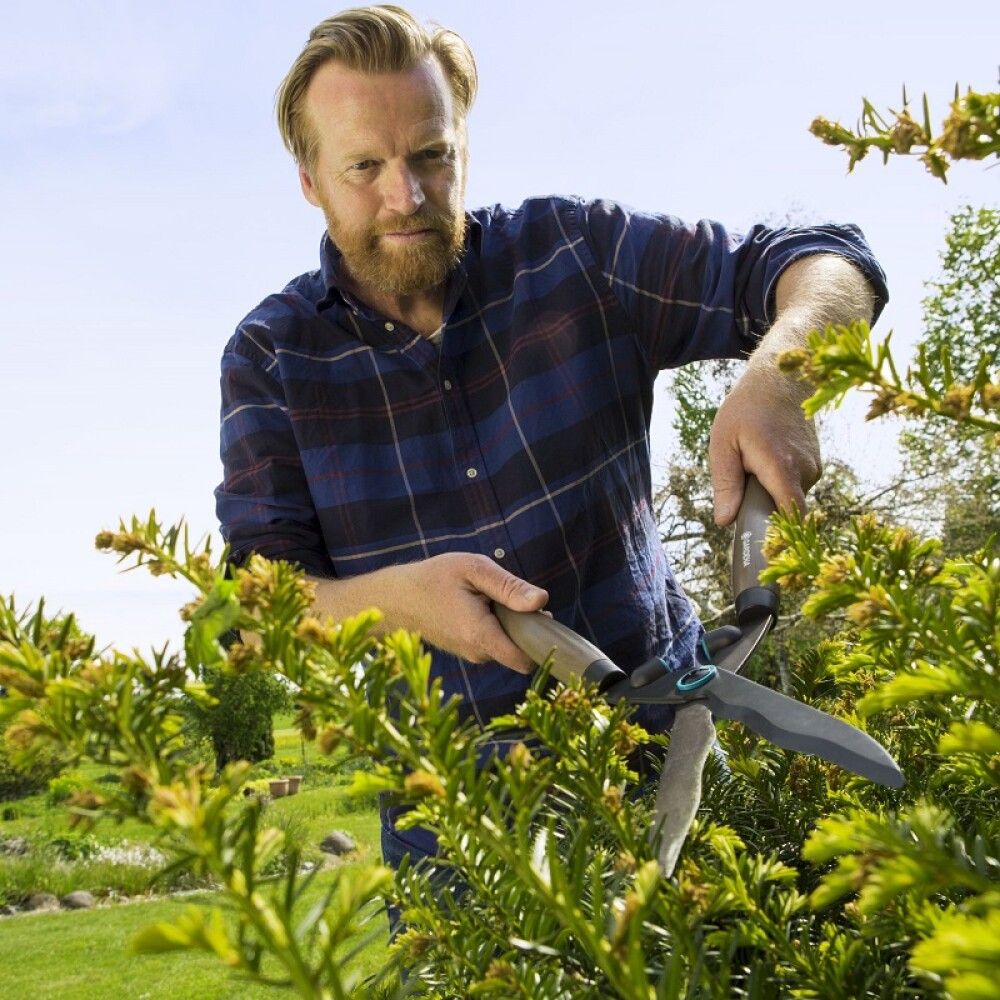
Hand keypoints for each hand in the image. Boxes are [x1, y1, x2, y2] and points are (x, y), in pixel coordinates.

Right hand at [386, 553, 548, 672]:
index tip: (544, 618)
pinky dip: (495, 626)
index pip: (526, 660)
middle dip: (525, 626)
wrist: (396, 598)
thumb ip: (509, 587)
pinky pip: (493, 642)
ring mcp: (470, 654)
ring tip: (486, 597)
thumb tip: (542, 601)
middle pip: (520, 649)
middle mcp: (476, 652)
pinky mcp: (466, 650)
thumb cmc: (434, 578)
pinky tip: (478, 605)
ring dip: (509, 624)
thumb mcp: (474, 569)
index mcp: (480, 635)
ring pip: (507, 644)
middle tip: (509, 596)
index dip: (541, 642)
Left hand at [708, 362, 820, 525]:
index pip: (792, 519)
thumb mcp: (723, 444)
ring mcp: (815, 467)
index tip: (763, 548)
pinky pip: (794, 484)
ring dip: (769, 489)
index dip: (779, 537)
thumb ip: (725, 484)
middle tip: (743, 482)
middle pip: (784, 511)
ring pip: (788, 497)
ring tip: (755, 461)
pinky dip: (779, 479)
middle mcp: (806, 471)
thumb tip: (725, 521)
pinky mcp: (816, 464)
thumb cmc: (746, 409)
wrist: (781, 377)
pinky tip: (768, 457)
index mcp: (782, 469)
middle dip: (762, 506)